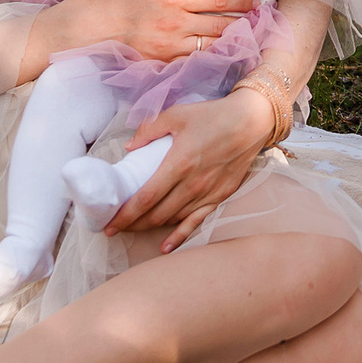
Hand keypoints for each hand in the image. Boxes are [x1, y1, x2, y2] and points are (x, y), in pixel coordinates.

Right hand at [82, 0, 258, 62]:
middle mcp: (176, 24)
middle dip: (244, 23)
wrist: (97, 29)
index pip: (217, 0)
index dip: (240, 1)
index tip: (257, 2)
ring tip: (250, 39)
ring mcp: (171, 46)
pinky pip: (195, 60)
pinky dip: (212, 58)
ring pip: (211, 46)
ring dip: (233, 42)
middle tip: (262, 22)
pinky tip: (225, 55)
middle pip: (220, 25)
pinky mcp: (165, 62)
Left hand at [106, 88, 271, 250]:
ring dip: (151, 228)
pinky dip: (181, 236)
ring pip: (174, 219)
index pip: (146, 197)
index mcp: (179, 163)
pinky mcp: (221, 196)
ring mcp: (208, 193)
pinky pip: (197, 222)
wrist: (251, 121)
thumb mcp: (177, 114)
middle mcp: (193, 184)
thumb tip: (129, 147)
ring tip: (134, 229)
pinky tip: (167, 247)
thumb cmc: (212, 115)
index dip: (126, 214)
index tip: (110, 223)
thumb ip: (149, 130)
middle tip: (116, 228)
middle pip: (157, 214)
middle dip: (133, 224)